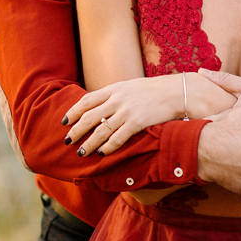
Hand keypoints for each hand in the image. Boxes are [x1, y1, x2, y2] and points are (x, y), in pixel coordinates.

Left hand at [63, 74, 182, 155]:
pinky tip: (102, 153)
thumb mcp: (129, 87)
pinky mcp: (137, 122)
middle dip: (76, 130)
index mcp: (113, 89)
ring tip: (82, 152)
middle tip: (67, 140)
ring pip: (100, 129)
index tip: (64, 121)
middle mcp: (117, 99)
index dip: (73, 111)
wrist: (175, 92)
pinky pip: (117, 138)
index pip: (86, 100)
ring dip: (89, 142)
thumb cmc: (153, 91)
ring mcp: (126, 111)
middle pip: (89, 116)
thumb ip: (114, 95)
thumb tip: (99, 105)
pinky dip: (108, 147)